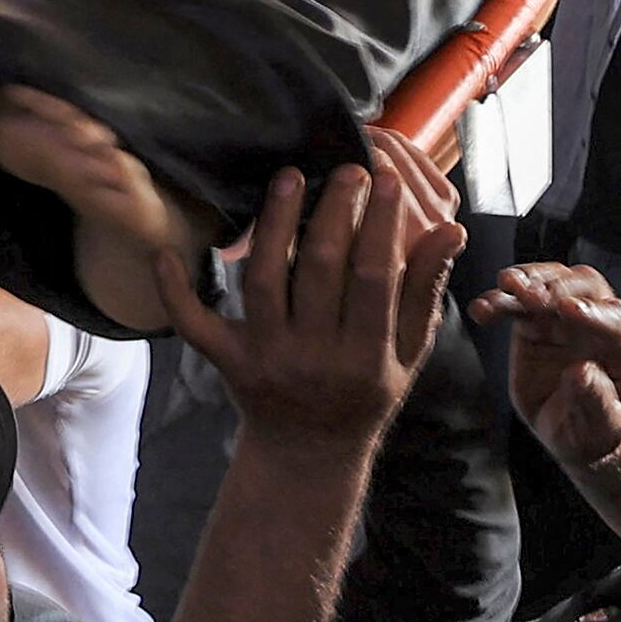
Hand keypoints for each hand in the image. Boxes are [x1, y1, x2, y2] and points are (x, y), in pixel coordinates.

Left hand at [152, 132, 466, 452]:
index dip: (383, 225)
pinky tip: (169, 250)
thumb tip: (451, 231)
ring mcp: (266, 358)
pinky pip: (195, 324)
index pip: (375, 278)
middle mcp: (314, 357)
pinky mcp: (228, 362)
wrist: (308, 453)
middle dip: (334, 211)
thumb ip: (424, 291)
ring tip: (290, 176)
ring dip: (274, 223)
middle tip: (346, 167)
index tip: (388, 180)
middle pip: (320, 269)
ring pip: (263, 280)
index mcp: (365, 357)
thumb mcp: (409, 354)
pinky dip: (175, 289)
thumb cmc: (366, 395)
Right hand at [467, 263, 620, 467]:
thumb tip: (581, 372)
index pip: (617, 323)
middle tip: (534, 296)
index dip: (594, 314)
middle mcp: (599, 325)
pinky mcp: (536, 323)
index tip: (569, 312)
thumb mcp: (602, 428)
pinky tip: (483, 308)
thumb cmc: (596, 428)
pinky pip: (518, 304)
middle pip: (587, 288)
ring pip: (552, 283)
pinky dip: (500, 301)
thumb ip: (596, 401)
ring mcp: (566, 320)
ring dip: (529, 280)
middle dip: (560, 287)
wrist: (576, 431)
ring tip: (507, 286)